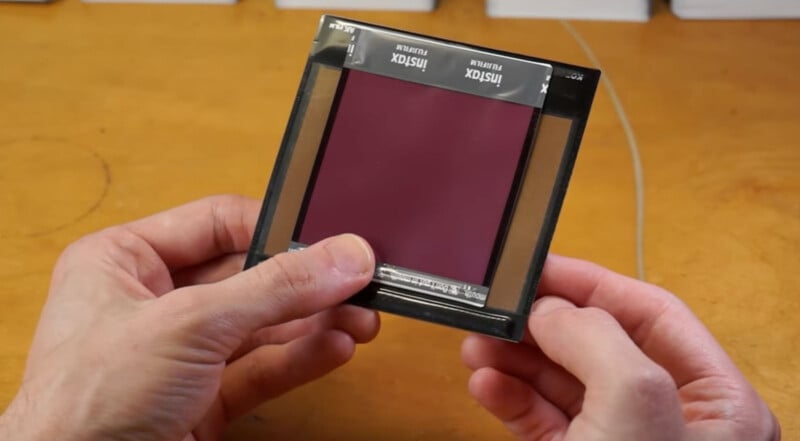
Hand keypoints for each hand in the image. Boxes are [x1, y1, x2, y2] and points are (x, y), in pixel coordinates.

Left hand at [0, 195, 378, 440]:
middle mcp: (155, 302)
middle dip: (306, 281)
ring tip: (360, 318)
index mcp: (126, 261)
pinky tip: (335, 347)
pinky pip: (263, 367)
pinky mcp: (204, 397)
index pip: (217, 222)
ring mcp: (181, 353)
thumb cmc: (84, 406)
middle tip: (357, 280)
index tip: (328, 237)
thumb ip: (274, 288)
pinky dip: (302, 358)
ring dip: (315, 321)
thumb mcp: (189, 324)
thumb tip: (341, 257)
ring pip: (263, 324)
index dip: (275, 226)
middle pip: (250, 275)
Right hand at [462, 254, 779, 440]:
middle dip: (542, 323)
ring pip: (563, 380)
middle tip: (497, 307)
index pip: (652, 315)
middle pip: (598, 343)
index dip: (593, 284)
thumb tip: (552, 310)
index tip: (538, 265)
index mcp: (716, 402)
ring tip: (478, 344)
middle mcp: (669, 421)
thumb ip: (598, 341)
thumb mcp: (635, 411)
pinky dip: (509, 398)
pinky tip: (485, 384)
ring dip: (516, 357)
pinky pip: (541, 419)